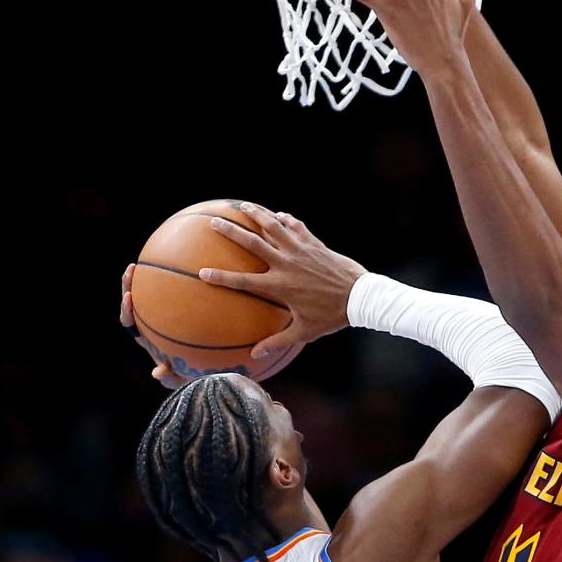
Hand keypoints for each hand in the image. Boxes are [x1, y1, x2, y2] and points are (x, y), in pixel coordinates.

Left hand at [121, 265, 191, 390]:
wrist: (206, 365)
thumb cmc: (191, 372)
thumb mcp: (181, 378)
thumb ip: (170, 378)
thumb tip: (157, 373)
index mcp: (145, 337)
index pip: (129, 322)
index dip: (126, 310)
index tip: (130, 297)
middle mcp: (150, 324)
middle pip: (133, 302)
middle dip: (129, 285)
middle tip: (132, 269)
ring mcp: (162, 315)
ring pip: (150, 293)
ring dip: (146, 277)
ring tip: (149, 260)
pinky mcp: (176, 309)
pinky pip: (172, 293)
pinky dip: (173, 280)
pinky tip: (185, 266)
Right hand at [200, 203, 365, 359]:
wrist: (359, 297)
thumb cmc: (330, 317)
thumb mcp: (303, 332)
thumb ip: (277, 341)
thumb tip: (255, 355)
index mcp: (279, 286)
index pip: (243, 281)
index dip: (221, 277)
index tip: (202, 272)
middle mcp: (286, 264)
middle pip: (253, 243)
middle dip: (232, 232)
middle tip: (214, 222)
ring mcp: (300, 251)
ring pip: (274, 227)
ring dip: (258, 215)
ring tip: (243, 206)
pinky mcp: (315, 244)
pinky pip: (297, 227)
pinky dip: (286, 219)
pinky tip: (278, 214)